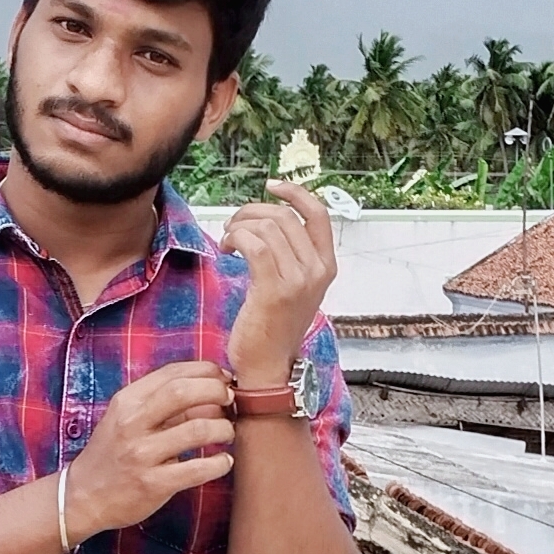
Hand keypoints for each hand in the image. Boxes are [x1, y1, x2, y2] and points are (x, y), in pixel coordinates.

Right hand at [63, 363, 234, 535]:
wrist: (83, 496)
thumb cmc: (113, 453)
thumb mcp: (127, 418)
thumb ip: (162, 402)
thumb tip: (212, 388)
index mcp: (127, 401)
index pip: (172, 372)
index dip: (205, 371)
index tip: (223, 378)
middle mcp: (132, 423)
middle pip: (184, 392)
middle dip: (217, 391)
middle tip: (231, 402)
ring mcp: (141, 454)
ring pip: (198, 429)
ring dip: (224, 429)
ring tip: (228, 433)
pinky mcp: (153, 483)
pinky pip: (198, 469)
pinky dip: (220, 463)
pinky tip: (224, 462)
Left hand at [221, 184, 336, 384]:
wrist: (269, 367)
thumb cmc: (274, 327)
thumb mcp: (295, 288)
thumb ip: (292, 257)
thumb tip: (270, 222)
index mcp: (326, 266)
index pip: (318, 214)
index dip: (294, 193)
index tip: (271, 186)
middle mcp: (318, 270)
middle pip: (284, 217)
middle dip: (252, 212)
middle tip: (234, 226)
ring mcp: (298, 280)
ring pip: (267, 228)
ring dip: (240, 225)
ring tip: (229, 240)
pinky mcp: (274, 289)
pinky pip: (254, 245)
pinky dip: (236, 238)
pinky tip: (227, 249)